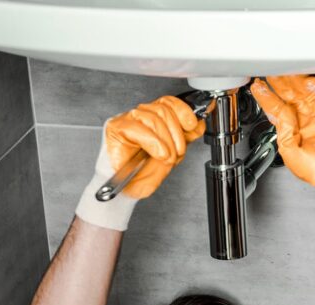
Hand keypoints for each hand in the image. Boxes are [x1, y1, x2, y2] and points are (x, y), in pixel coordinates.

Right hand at [76, 95, 204, 230]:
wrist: (124, 192)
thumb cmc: (141, 175)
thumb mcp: (172, 156)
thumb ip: (185, 139)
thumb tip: (198, 124)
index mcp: (153, 119)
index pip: (169, 102)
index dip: (184, 111)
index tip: (194, 124)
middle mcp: (140, 117)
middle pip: (164, 109)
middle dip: (176, 134)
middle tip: (177, 152)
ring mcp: (127, 120)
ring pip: (153, 117)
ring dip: (165, 141)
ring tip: (166, 157)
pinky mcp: (116, 127)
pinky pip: (138, 128)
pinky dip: (153, 142)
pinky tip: (158, 153)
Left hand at [249, 75, 314, 216]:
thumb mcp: (294, 158)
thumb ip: (284, 137)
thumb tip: (279, 116)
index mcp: (294, 128)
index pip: (277, 108)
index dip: (266, 97)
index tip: (257, 87)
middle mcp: (307, 116)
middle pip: (290, 94)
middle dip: (280, 83)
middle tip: (270, 73)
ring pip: (307, 89)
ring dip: (296, 80)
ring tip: (285, 72)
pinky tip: (308, 82)